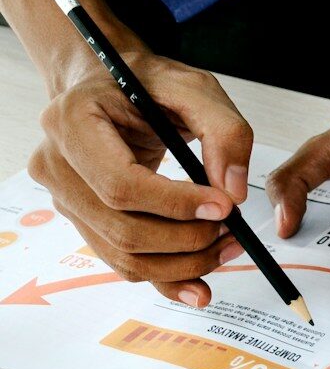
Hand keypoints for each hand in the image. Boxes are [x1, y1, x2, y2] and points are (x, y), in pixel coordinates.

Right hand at [29, 50, 253, 306]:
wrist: (113, 86)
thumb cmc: (149, 83)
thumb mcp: (196, 89)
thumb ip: (225, 132)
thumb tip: (233, 191)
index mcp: (73, 122)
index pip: (121, 184)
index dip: (176, 204)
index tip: (223, 207)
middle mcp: (58, 166)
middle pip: (123, 228)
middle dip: (187, 239)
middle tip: (233, 230)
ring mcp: (66, 199)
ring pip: (124, 255)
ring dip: (183, 263)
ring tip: (227, 246)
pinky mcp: (86, 221)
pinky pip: (123, 263)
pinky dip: (166, 278)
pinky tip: (200, 285)